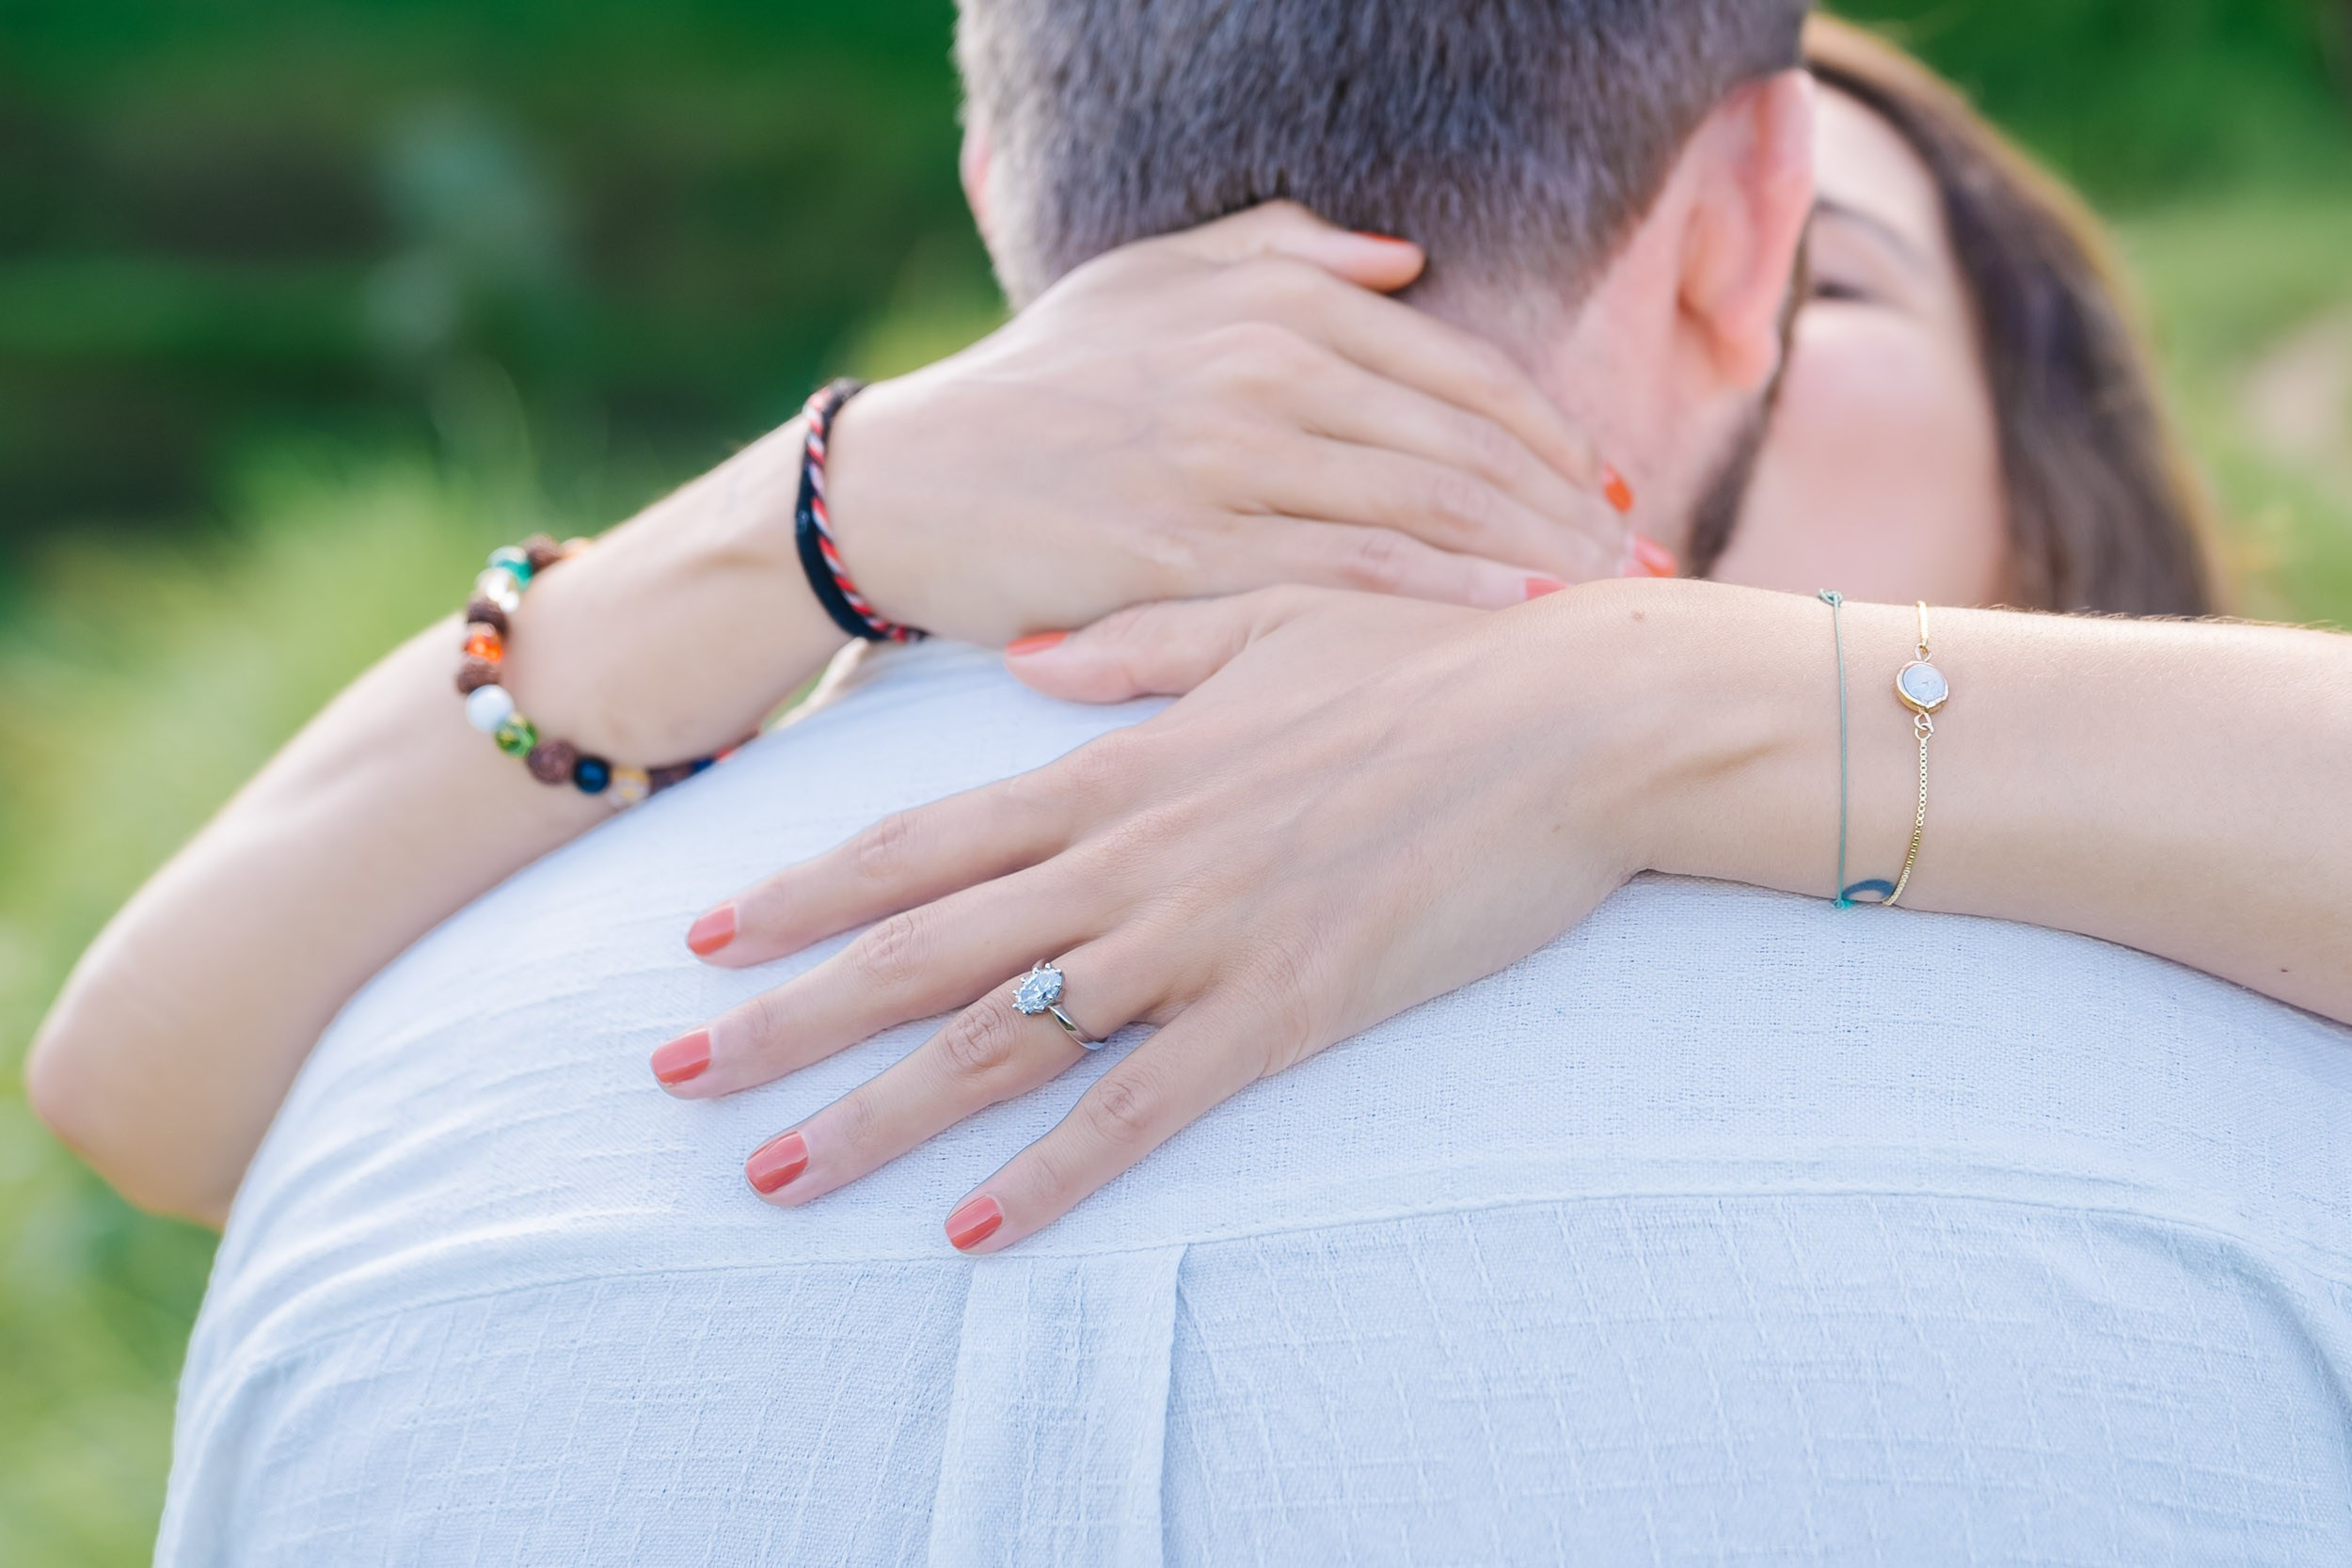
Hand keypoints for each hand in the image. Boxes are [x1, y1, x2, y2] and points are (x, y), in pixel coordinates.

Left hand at [662, 584, 1685, 1250]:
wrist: (1574, 716)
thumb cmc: (1427, 656)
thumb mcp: (1265, 621)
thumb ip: (1135, 649)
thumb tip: (1034, 660)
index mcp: (1118, 767)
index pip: (920, 840)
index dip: (804, 892)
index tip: (706, 937)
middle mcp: (1130, 860)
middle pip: (921, 951)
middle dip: (785, 1016)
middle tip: (671, 1071)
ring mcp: (1200, 941)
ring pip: (1002, 1041)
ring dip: (877, 1113)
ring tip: (773, 1171)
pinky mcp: (1285, 1013)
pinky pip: (1143, 1112)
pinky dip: (1055, 1176)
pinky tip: (976, 1232)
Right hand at [823, 203, 1661, 646]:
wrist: (907, 485)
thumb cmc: (1040, 387)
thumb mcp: (1149, 282)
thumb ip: (1280, 250)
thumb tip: (1405, 260)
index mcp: (1271, 302)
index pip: (1457, 370)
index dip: (1550, 435)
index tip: (1608, 493)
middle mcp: (1262, 367)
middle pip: (1464, 443)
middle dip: (1571, 509)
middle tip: (1646, 566)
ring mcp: (1227, 458)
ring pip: (1423, 505)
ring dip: (1534, 556)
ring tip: (1607, 606)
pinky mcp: (1189, 549)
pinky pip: (1346, 569)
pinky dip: (1442, 592)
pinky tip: (1515, 620)